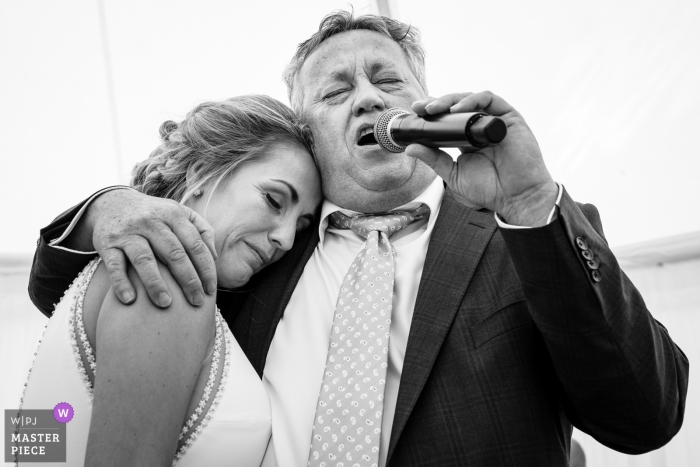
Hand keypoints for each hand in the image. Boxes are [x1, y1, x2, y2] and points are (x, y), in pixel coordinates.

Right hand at [87, 189, 216, 306]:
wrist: (112, 203)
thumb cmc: (155, 215)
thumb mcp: (179, 213)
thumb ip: (202, 230)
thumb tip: (215, 257)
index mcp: (173, 214)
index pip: (195, 244)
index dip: (205, 268)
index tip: (210, 290)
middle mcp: (151, 221)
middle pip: (174, 253)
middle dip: (188, 280)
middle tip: (196, 301)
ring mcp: (128, 232)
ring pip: (144, 260)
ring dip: (156, 284)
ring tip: (166, 304)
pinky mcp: (107, 243)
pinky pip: (114, 265)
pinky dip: (121, 283)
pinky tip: (130, 300)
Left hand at [407, 91, 557, 226]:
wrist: (516, 197)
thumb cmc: (490, 189)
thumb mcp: (453, 174)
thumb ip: (434, 160)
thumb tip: (410, 148)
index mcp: (467, 138)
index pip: (447, 119)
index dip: (431, 113)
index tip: (414, 113)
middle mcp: (481, 126)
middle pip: (457, 106)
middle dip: (436, 103)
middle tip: (420, 108)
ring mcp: (495, 121)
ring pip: (471, 99)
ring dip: (450, 99)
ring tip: (433, 108)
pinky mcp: (509, 117)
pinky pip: (490, 99)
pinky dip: (472, 100)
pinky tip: (458, 109)